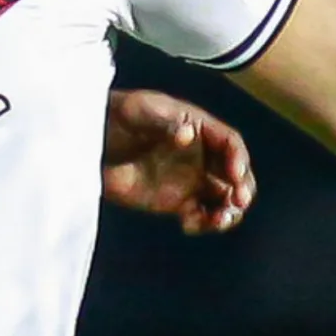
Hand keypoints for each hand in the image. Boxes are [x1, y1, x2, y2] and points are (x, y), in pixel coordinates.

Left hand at [99, 90, 255, 233]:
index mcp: (200, 128)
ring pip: (223, 197)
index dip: (238, 159)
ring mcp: (190, 179)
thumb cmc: (119, 115)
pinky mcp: (176, 201)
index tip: (235, 175)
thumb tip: (187, 135)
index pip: (229, 144)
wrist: (92, 142)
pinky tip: (190, 225)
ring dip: (228, 211)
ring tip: (220, 220)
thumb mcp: (140, 110)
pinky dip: (203, 223)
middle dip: (242, 188)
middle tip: (239, 202)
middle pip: (234, 173)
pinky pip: (200, 214)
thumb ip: (166, 121)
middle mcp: (201, 155)